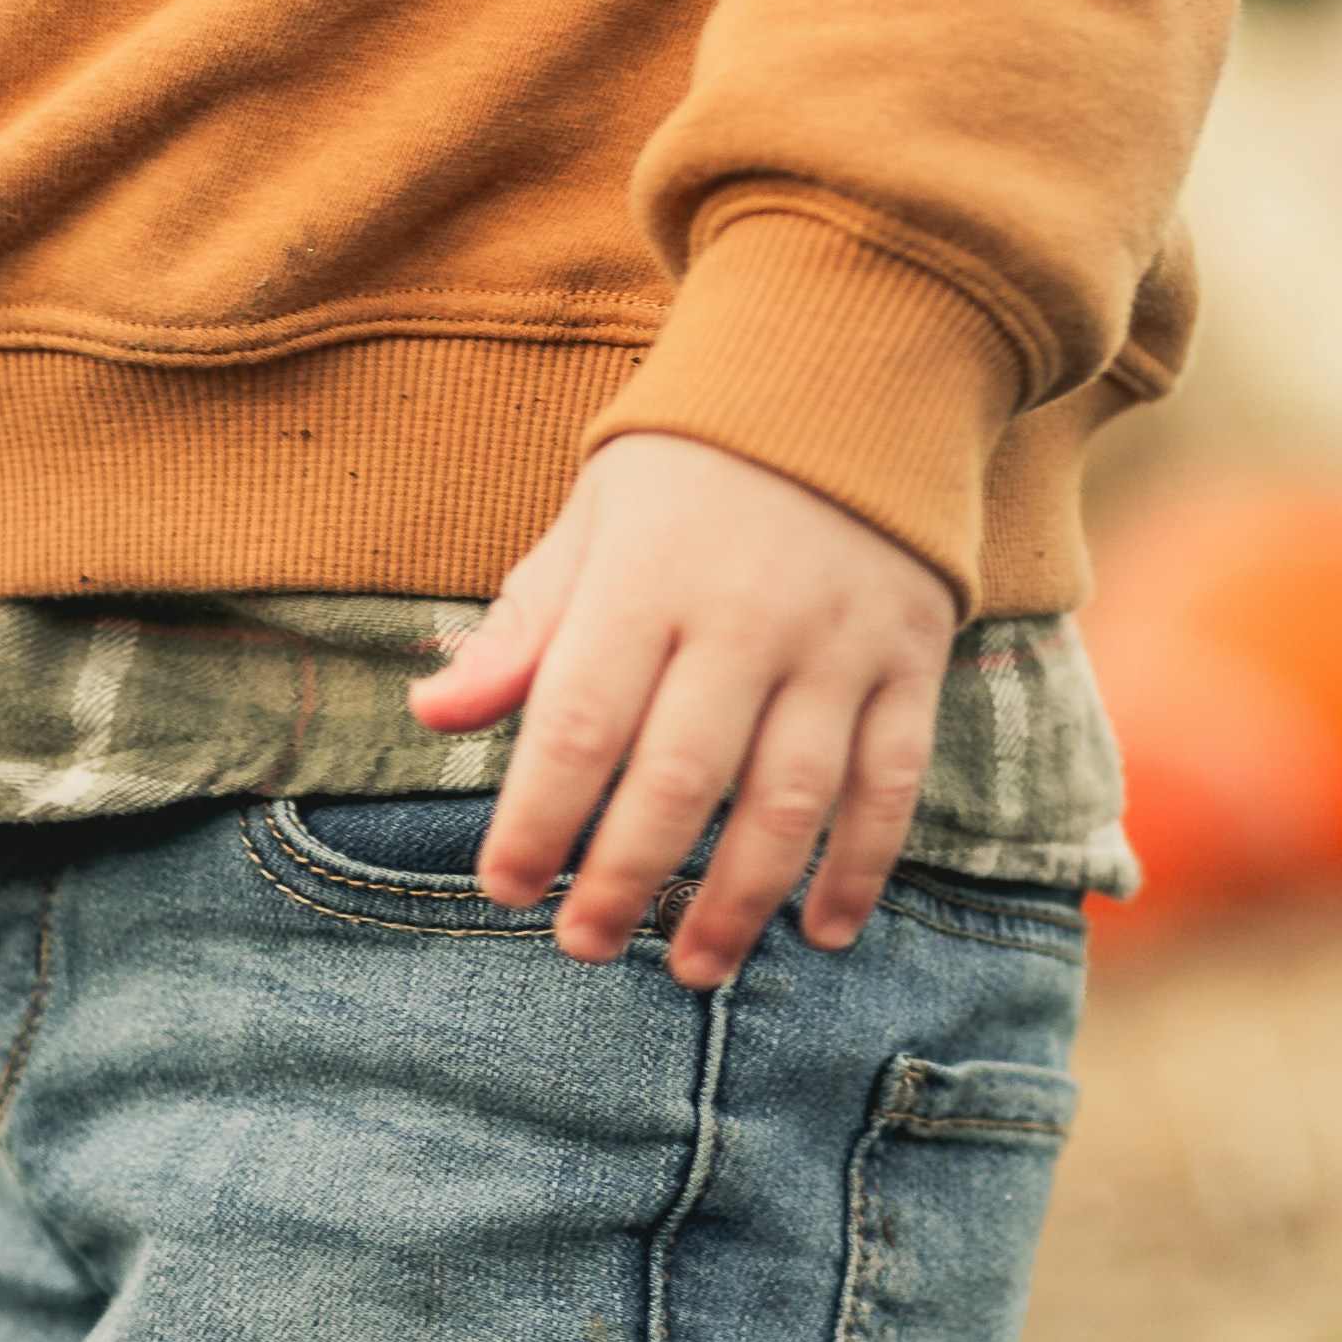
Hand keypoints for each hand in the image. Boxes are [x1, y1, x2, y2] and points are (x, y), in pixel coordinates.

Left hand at [413, 431, 955, 981]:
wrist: (849, 374)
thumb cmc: (687, 473)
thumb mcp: (590, 523)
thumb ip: (522, 629)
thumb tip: (433, 714)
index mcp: (648, 576)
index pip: (582, 719)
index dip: (539, 816)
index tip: (503, 888)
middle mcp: (747, 614)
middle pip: (681, 776)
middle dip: (626, 876)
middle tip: (582, 947)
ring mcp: (838, 641)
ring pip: (790, 798)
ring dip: (740, 899)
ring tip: (691, 967)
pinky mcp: (908, 660)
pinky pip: (890, 782)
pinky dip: (860, 866)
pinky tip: (823, 931)